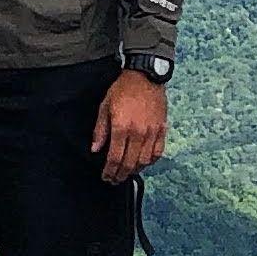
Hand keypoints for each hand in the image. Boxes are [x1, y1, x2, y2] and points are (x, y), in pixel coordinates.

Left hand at [92, 67, 167, 181]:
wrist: (146, 75)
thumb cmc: (123, 89)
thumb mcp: (105, 106)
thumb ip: (100, 130)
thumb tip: (95, 149)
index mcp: (121, 127)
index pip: (114, 157)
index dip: (109, 171)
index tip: (106, 177)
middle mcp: (138, 133)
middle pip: (129, 163)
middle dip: (120, 175)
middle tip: (114, 180)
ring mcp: (152, 132)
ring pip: (144, 161)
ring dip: (135, 170)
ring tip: (127, 173)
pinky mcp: (162, 129)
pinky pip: (158, 152)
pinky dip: (150, 161)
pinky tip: (143, 163)